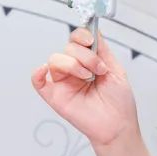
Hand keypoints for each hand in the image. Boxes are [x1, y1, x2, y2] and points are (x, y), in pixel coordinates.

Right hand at [30, 27, 138, 148]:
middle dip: (85, 55)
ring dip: (73, 64)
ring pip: (55, 59)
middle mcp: (74, 70)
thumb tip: (93, 29)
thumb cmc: (119, 101)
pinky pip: (38, 82)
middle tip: (99, 70)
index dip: (82, 35)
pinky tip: (43, 70)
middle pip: (68, 47)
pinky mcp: (55, 96)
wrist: (118, 125)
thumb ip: (102, 50)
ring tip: (88, 78)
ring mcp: (63, 82)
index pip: (76, 39)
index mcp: (87, 61)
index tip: (91, 41)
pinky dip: (37, 74)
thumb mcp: (116, 69)